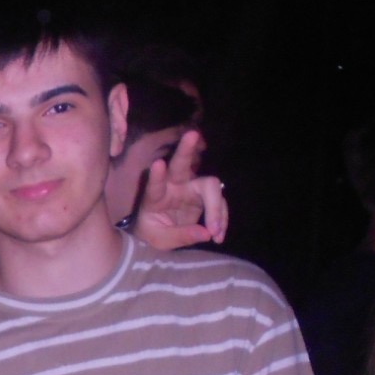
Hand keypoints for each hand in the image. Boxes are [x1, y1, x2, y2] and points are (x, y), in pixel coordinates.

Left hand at [130, 130, 227, 250]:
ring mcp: (191, 188)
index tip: (158, 164)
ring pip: (210, 184)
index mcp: (155, 196)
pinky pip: (219, 202)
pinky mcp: (204, 196)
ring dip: (216, 208)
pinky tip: (218, 234)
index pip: (155, 185)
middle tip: (192, 134)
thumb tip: (207, 233)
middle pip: (181, 165)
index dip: (157, 175)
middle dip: (186, 149)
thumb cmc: (153, 233)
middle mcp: (173, 186)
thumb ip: (181, 236)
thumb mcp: (160, 240)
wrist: (160, 235)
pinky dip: (221, 218)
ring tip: (215, 233)